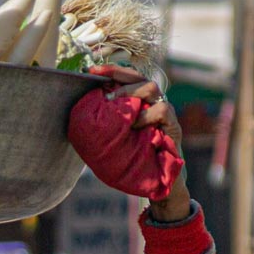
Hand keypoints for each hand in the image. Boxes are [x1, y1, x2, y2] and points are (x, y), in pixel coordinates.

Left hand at [91, 66, 190, 219]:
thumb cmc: (132, 160)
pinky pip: (161, 109)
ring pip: (151, 87)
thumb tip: (80, 112)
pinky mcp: (173, 124)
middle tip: (104, 94)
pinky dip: (146, 116)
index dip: (111, 71)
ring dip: (131, 95)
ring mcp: (164, 111)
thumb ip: (104, 124)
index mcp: (137, 103)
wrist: (156, 182)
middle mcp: (151, 103)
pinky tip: (135, 128)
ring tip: (118, 111)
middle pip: (140, 77)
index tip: (91, 70)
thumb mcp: (113, 140)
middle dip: (119, 78)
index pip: (126, 79)